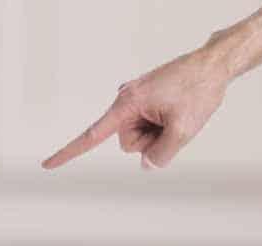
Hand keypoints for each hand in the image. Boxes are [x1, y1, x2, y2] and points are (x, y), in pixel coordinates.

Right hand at [42, 49, 230, 169]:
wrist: (214, 65)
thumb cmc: (198, 89)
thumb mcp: (183, 129)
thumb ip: (160, 155)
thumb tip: (146, 165)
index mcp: (127, 104)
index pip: (92, 136)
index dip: (68, 153)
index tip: (48, 165)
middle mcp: (125, 100)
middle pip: (127, 141)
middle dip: (150, 140)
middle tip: (174, 123)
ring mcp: (135, 99)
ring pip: (139, 135)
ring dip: (159, 132)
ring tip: (177, 114)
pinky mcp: (145, 99)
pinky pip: (147, 123)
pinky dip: (161, 124)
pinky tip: (176, 109)